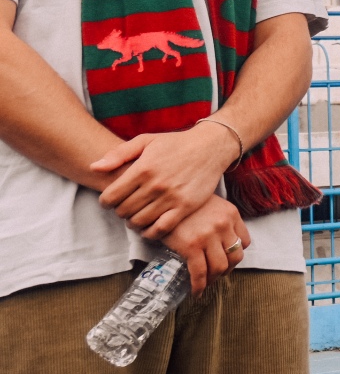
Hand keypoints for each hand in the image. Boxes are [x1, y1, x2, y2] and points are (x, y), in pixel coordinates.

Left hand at [92, 125, 236, 234]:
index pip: (110, 197)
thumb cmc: (176, 143)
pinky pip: (160, 229)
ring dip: (133, 222)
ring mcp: (171, 197)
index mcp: (142, 168)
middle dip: (120, 211)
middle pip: (123, 211)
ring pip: (139, 222)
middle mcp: (155, 185)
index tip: (111, 200)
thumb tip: (94, 167)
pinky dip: (150, 233)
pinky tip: (149, 227)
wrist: (211, 147)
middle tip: (126, 206)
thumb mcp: (146, 141)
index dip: (105, 201)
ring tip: (136, 215)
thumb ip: (118, 154)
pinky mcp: (185, 207)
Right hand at [158, 196, 251, 294]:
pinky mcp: (191, 246)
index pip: (244, 241)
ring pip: (220, 267)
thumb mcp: (210, 204)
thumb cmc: (185, 204)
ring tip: (205, 283)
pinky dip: (199, 286)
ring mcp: (208, 236)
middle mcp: (224, 225)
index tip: (226, 259)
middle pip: (235, 257)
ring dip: (214, 279)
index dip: (236, 253)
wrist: (162, 199)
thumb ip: (219, 219)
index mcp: (231, 214)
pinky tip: (196, 292)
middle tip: (216, 274)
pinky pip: (200, 273)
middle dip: (227, 270)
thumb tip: (219, 240)